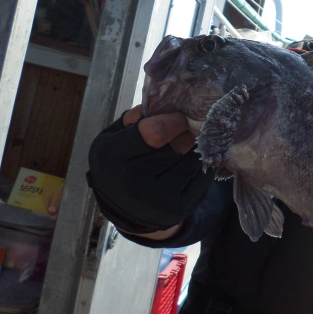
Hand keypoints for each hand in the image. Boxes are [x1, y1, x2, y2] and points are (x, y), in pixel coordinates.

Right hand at [87, 107, 212, 233]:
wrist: (127, 211)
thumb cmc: (120, 165)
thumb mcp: (114, 138)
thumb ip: (134, 118)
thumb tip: (164, 102)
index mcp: (112, 156)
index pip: (156, 131)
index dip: (173, 119)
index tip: (181, 114)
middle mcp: (134, 181)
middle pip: (178, 144)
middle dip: (185, 133)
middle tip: (186, 128)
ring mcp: (159, 199)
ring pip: (191, 159)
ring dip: (192, 149)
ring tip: (182, 150)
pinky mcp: (180, 209)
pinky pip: (200, 175)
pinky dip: (196, 167)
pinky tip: (184, 168)